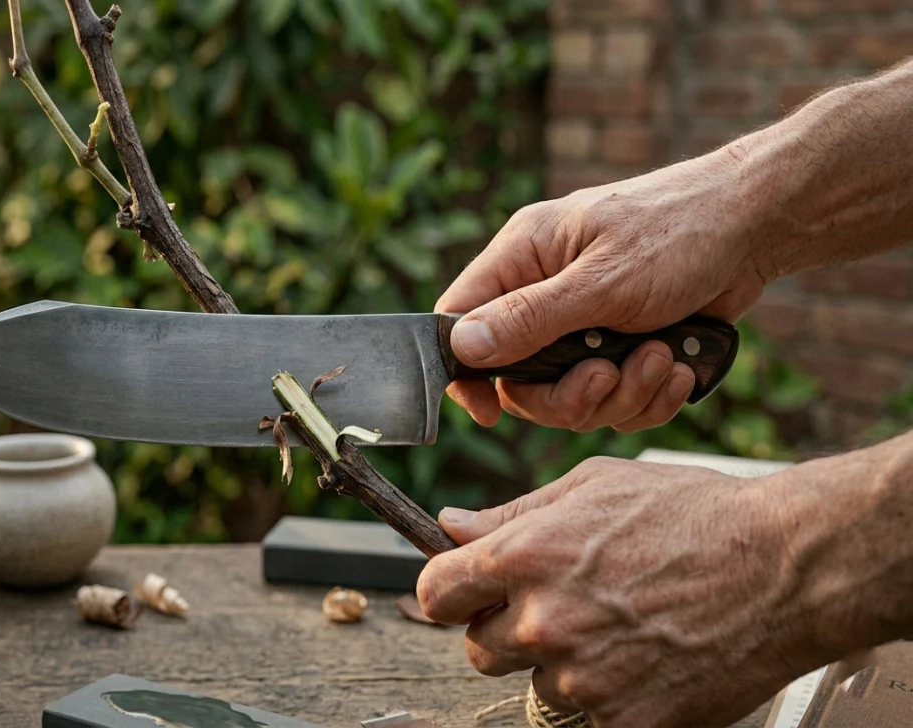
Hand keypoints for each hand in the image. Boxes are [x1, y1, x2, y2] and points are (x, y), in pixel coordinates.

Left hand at [416, 457, 842, 727]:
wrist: (785, 568)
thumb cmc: (695, 514)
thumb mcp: (594, 486)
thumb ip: (513, 514)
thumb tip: (451, 524)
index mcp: (527, 557)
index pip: (436, 593)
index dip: (449, 591)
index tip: (466, 592)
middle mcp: (545, 621)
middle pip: (479, 648)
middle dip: (507, 629)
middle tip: (560, 606)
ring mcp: (584, 677)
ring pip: (536, 683)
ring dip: (562, 662)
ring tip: (619, 625)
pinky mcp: (624, 720)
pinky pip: (588, 715)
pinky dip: (609, 693)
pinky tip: (645, 655)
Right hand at [436, 152, 768, 431]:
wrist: (758, 229)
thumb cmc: (679, 233)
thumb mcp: (601, 282)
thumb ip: (528, 318)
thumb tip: (460, 347)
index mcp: (523, 258)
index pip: (459, 320)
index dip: (465, 372)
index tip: (488, 411)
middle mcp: (545, 291)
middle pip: (519, 378)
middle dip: (568, 395)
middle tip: (607, 378)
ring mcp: (584, 322)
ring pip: (571, 395)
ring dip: (620, 394)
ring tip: (662, 360)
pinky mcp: (622, 344)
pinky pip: (616, 396)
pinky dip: (648, 395)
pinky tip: (678, 369)